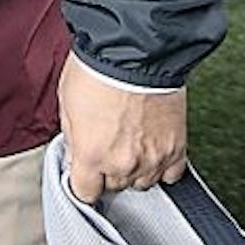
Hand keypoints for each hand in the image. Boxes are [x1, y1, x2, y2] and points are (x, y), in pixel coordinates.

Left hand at [57, 53, 188, 201]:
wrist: (138, 51)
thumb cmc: (99, 69)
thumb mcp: (67, 103)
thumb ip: (72, 137)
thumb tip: (75, 154)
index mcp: (91, 155)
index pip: (85, 193)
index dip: (83, 181)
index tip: (85, 173)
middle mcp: (123, 164)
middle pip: (114, 186)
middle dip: (107, 169)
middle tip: (107, 144)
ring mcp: (153, 158)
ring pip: (142, 182)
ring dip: (135, 168)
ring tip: (130, 142)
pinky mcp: (176, 148)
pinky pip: (171, 174)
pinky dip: (162, 165)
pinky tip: (153, 148)